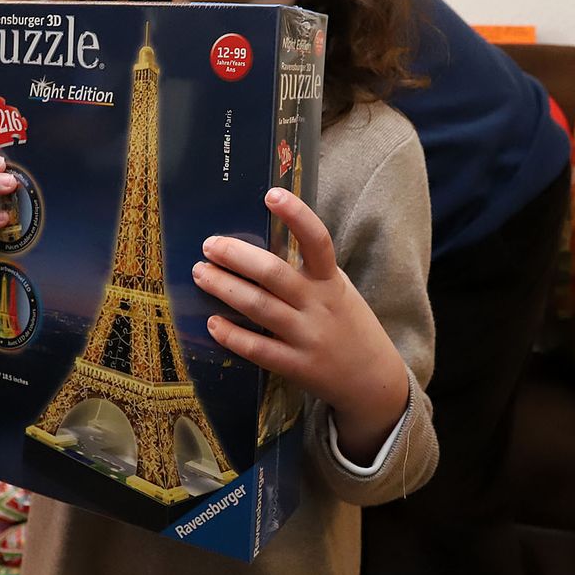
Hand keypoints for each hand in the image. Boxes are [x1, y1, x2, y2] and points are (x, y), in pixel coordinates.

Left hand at [194, 187, 410, 463]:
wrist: (373, 381)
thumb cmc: (348, 324)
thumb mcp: (338, 290)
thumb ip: (309, 270)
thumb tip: (259, 242)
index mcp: (331, 280)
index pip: (317, 241)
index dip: (296, 216)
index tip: (271, 194)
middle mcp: (319, 305)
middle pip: (274, 274)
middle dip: (237, 256)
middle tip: (209, 244)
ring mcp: (307, 337)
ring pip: (259, 307)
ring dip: (225, 288)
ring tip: (200, 273)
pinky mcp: (296, 366)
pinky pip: (258, 349)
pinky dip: (232, 335)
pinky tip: (212, 323)